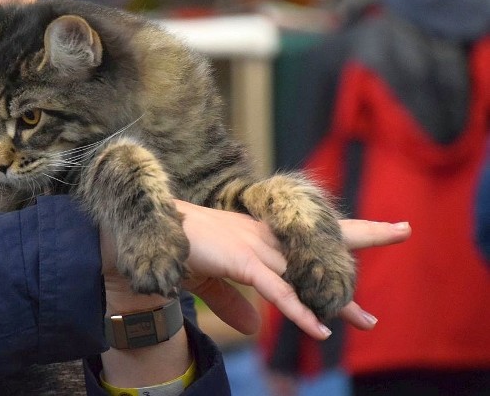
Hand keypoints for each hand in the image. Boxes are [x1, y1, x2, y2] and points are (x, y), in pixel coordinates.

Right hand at [174, 201, 410, 339]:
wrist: (154, 229)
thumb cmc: (182, 247)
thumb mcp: (212, 280)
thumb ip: (233, 302)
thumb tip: (252, 328)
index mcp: (260, 235)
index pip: (309, 234)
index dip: (343, 230)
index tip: (380, 226)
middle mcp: (264, 236)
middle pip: (322, 241)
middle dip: (365, 234)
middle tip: (403, 229)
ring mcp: (254, 246)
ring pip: (306, 272)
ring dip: (338, 299)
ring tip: (367, 321)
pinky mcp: (241, 260)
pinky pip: (276, 291)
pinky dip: (299, 312)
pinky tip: (320, 331)